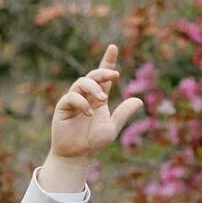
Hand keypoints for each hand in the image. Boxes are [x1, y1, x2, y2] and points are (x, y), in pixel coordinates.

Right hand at [39, 43, 144, 187]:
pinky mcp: (62, 107)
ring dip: (93, 87)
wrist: (78, 155)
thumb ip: (123, 113)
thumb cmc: (94, 141)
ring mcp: (73, 100)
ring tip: (102, 99)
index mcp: (99, 98)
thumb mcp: (113, 126)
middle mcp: (86, 96)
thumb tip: (138, 100)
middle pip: (93, 76)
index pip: (103, 77)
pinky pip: (71, 97)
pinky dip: (82, 102)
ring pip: (81, 82)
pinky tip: (89, 113)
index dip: (108, 62)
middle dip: (103, 72)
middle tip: (114, 75)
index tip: (113, 47)